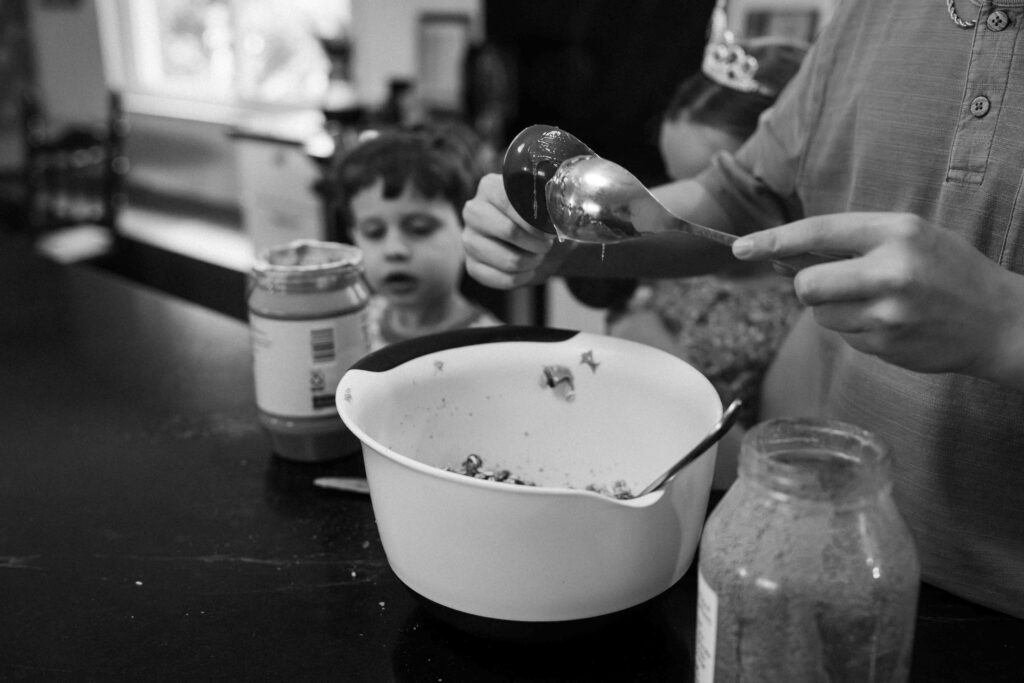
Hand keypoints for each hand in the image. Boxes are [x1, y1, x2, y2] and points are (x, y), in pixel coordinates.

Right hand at [461, 174, 572, 288]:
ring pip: (508, 260)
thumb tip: (559, 214)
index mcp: (489, 187)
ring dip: (531, 262)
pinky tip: (527, 271)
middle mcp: (473, 212)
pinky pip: (502, 279)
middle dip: (535, 244)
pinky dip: (522, 278)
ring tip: (537, 257)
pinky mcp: (472, 266)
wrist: (541, 247)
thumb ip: (549, 205)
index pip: (509, 201)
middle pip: (508, 230)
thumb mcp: (547, 208)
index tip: (549, 232)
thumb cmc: (543, 223)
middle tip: (546, 246)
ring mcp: (469, 240)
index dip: (533, 221)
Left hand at [732, 212, 1023, 383]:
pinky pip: (842, 336)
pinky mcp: (886, 345)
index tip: (740, 248)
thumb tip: (785, 254)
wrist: (999, 321)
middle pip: (807, 284)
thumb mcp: (908, 237)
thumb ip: (852, 241)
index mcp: (896, 231)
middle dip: (808, 286)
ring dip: (833, 309)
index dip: (774, 240)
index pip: (818, 232)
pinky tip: (889, 322)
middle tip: (832, 284)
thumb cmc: (947, 271)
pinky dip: (854, 329)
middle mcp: (891, 270)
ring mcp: (888, 313)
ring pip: (820, 314)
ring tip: (876, 302)